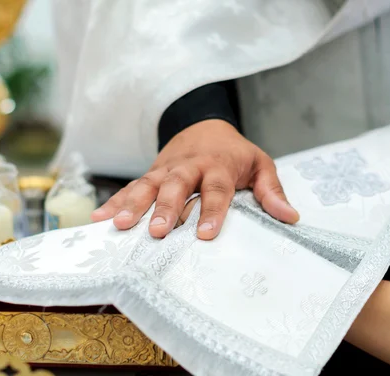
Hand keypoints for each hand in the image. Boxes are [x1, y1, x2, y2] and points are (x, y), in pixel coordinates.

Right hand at [91, 119, 298, 238]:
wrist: (204, 125)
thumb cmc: (234, 153)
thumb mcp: (260, 165)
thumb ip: (271, 191)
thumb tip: (290, 217)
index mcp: (219, 165)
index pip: (216, 190)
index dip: (212, 211)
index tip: (206, 235)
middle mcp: (189, 167)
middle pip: (177, 186)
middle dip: (166, 208)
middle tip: (158, 232)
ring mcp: (166, 169)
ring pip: (148, 185)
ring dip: (133, 205)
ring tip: (119, 226)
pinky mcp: (151, 173)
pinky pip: (131, 187)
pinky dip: (115, 202)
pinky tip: (99, 219)